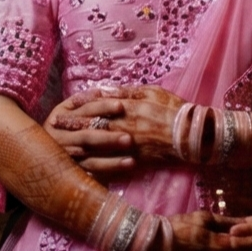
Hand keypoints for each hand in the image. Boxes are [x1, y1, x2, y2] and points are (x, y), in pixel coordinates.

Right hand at [44, 90, 136, 174]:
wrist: (39, 153)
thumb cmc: (64, 124)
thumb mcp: (69, 109)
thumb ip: (85, 101)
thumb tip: (104, 92)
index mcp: (60, 116)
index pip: (84, 110)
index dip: (102, 107)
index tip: (121, 106)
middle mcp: (59, 137)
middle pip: (86, 137)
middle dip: (108, 138)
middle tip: (129, 139)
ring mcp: (64, 157)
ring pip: (89, 159)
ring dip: (111, 162)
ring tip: (131, 162)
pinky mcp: (70, 173)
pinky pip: (90, 175)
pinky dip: (105, 175)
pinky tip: (120, 174)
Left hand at [47, 86, 184, 168]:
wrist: (196, 135)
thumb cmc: (176, 111)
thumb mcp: (153, 92)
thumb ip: (128, 92)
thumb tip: (106, 90)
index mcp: (131, 105)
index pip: (100, 104)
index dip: (80, 106)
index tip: (64, 106)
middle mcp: (128, 123)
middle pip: (94, 123)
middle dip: (73, 124)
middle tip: (54, 125)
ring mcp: (132, 141)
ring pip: (100, 141)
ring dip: (79, 141)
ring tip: (63, 142)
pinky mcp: (137, 157)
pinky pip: (113, 159)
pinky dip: (96, 159)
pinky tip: (84, 160)